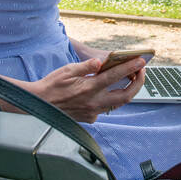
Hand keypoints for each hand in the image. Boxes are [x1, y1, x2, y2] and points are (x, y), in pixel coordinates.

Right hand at [31, 57, 145, 122]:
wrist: (39, 105)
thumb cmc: (51, 85)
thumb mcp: (66, 71)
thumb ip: (85, 67)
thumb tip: (99, 62)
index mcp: (89, 88)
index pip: (115, 76)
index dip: (130, 67)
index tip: (141, 61)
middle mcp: (93, 102)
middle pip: (125, 96)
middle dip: (137, 83)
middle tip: (141, 72)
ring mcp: (92, 112)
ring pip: (117, 103)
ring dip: (126, 91)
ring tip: (130, 79)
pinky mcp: (89, 118)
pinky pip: (104, 108)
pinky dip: (108, 98)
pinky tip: (105, 91)